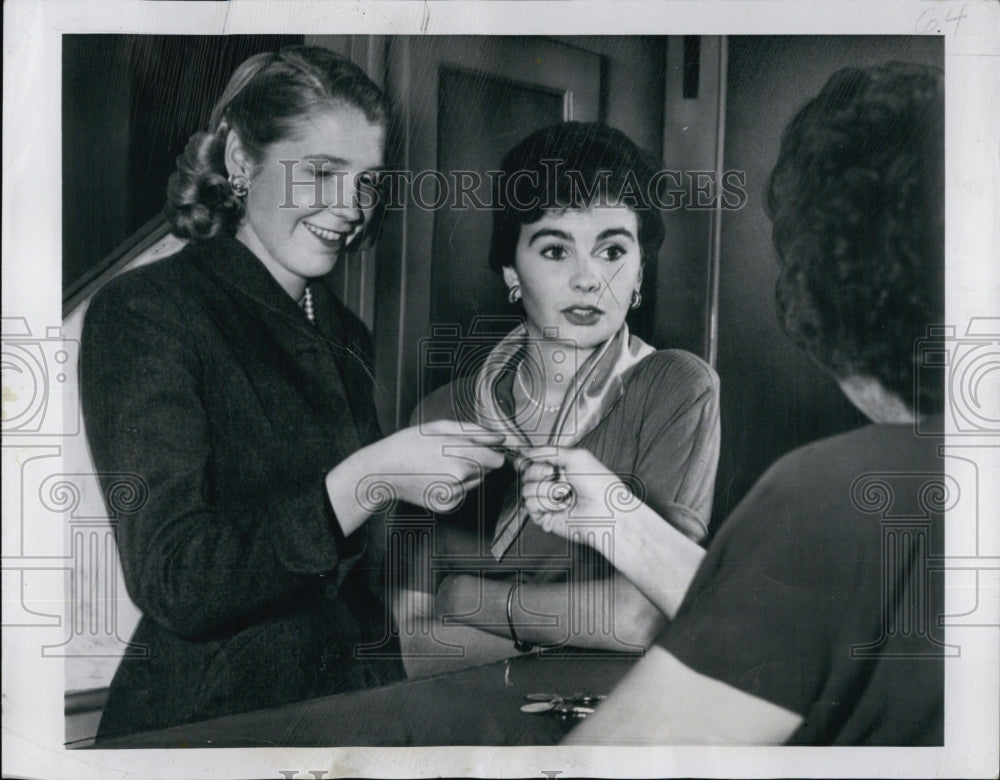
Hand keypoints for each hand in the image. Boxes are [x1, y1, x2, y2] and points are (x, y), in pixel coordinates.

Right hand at [328, 420, 504, 532]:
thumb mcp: (440, 427)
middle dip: (478, 461)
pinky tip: (436, 477)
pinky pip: (463, 493)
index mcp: (461, 454)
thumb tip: (500, 438)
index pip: (498, 460)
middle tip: (453, 453)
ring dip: (466, 472)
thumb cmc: (409, 443)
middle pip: (488, 470)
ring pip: (475, 481)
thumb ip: (474, 431)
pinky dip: (455, 485)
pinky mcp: (446, 506)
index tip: (483, 447)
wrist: (382, 470)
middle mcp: (460, 477)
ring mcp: (453, 494)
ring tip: (440, 464)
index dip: (493, 452)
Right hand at [518, 446, 642, 542]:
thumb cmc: (599, 484)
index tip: (529, 460)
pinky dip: (546, 504)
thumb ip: (548, 451)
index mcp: (561, 468)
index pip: (533, 461)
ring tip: (564, 494)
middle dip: (538, 472)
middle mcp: (553, 484)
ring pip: (526, 490)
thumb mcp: (576, 456)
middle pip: (526, 474)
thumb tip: (527, 451)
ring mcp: (549, 501)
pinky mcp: (545, 517)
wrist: (605, 511)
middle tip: (553, 475)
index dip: (529, 460)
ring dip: (546, 490)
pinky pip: (530, 505)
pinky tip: (560, 506)